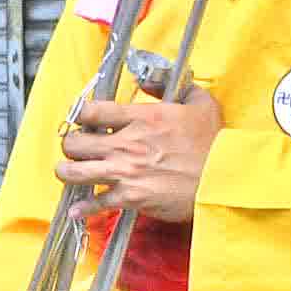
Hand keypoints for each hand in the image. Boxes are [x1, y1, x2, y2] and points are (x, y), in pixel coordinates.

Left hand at [55, 77, 221, 224]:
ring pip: (74, 172)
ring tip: (69, 172)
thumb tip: (149, 80)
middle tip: (78, 148)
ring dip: (67, 172)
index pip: (90, 110)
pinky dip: (83, 209)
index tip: (82, 120)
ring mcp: (125, 171)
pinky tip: (77, 210)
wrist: (223, 179)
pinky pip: (95, 203)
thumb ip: (171, 86)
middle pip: (74, 142)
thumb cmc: (213, 142)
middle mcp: (125, 143)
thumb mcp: (197, 102)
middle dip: (71, 145)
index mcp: (140, 117)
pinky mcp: (130, 197)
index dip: (79, 114)